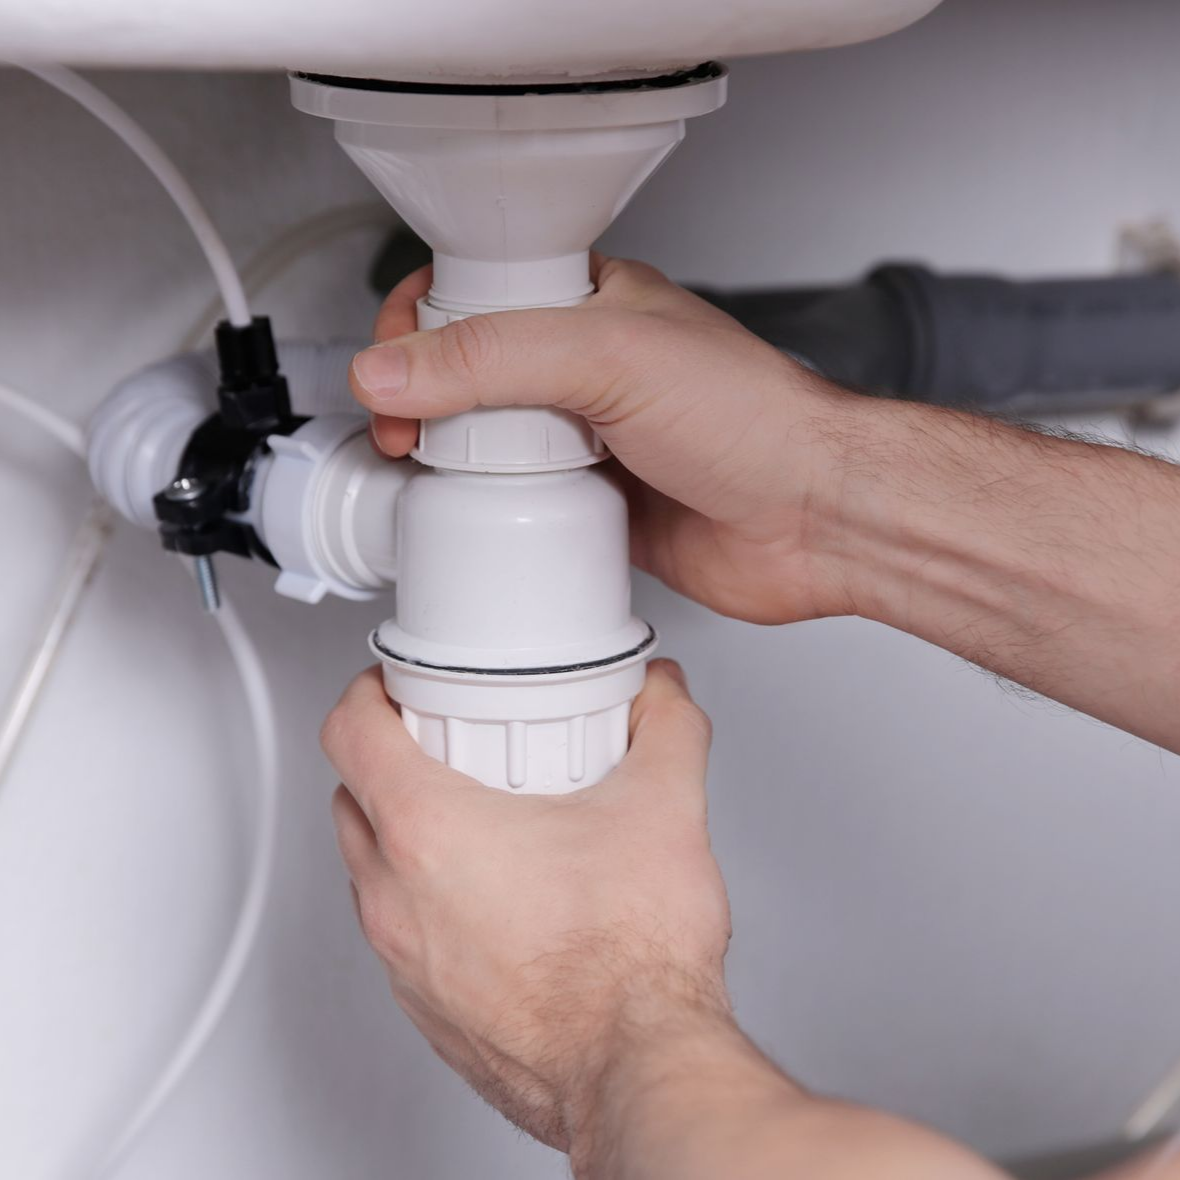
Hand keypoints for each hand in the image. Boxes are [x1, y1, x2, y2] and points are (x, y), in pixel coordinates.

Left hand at [322, 660, 731, 1150]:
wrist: (634, 1068)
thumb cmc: (627, 964)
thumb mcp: (663, 806)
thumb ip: (666, 726)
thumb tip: (661, 697)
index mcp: (430, 833)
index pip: (350, 730)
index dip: (369, 691)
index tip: (397, 686)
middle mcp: (397, 898)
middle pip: (351, 795)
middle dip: (391, 758)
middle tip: (450, 744)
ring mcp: (403, 959)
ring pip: (370, 869)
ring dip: (404, 834)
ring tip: (478, 819)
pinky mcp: (425, 1006)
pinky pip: (399, 932)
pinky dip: (424, 901)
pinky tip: (494, 897)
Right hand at [350, 255, 854, 624]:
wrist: (814, 519)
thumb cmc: (752, 420)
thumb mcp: (610, 357)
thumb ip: (494, 355)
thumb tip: (392, 368)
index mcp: (593, 304)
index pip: (477, 291)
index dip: (419, 320)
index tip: (390, 363)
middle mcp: (587, 370)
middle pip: (471, 373)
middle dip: (422, 397)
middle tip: (403, 431)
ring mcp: (590, 441)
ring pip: (490, 444)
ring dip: (452, 461)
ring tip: (431, 474)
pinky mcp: (597, 506)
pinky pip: (520, 507)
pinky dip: (492, 515)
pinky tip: (480, 521)